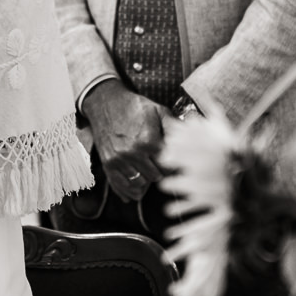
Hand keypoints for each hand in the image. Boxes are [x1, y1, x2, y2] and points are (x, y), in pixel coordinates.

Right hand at [81, 79, 166, 201]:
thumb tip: (190, 141)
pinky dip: (128, 191)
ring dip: (145, 181)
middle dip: (160, 173)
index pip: (168, 166)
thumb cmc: (135, 106)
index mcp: (148, 141)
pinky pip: (120, 185)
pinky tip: (135, 193)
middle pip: (155, 177)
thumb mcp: (158, 111)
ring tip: (148, 175)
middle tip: (161, 168)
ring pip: (139, 184)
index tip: (174, 163)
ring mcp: (119, 160)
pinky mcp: (108, 163)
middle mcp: (133, 153)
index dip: (173, 165)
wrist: (106, 102)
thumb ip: (174, 128)